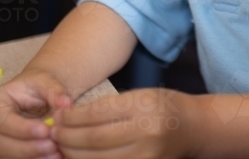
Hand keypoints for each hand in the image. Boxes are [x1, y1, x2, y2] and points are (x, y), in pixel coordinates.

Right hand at [0, 67, 73, 158]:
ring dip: (32, 157)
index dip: (22, 128)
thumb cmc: (35, 85)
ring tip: (56, 152)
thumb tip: (66, 105)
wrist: (33, 93)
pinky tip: (52, 156)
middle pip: (1, 143)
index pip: (1, 120)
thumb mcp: (45, 80)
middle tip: (53, 145)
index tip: (45, 130)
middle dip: (27, 148)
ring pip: (8, 156)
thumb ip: (55, 91)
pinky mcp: (5, 151)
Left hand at [51, 88, 197, 158]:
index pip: (96, 113)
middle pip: (92, 139)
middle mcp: (146, 133)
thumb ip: (108, 107)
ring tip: (62, 147)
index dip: (70, 117)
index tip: (56, 117)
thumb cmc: (165, 107)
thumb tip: (68, 118)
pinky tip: (80, 157)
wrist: (196, 129)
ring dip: (73, 154)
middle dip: (66, 138)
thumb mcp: (140, 96)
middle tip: (52, 134)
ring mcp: (146, 156)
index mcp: (143, 106)